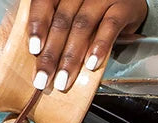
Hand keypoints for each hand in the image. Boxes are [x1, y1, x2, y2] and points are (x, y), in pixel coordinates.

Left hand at [28, 0, 147, 92]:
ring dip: (71, 57)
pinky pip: (110, 26)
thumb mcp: (71, 11)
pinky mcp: (123, 6)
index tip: (34, 49)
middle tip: (43, 79)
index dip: (37, 25)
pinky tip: (91, 63)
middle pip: (62, 22)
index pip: (44, 3)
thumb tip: (37, 58)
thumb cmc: (94, 8)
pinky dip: (100, 46)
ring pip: (82, 27)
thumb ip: (55, 26)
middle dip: (50, 54)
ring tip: (63, 79)